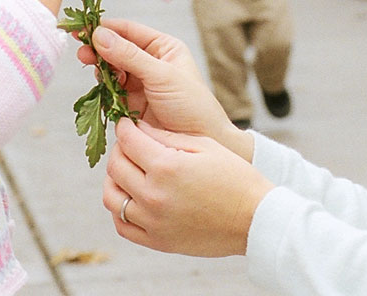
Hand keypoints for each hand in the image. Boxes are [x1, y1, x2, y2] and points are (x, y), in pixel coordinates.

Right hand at [77, 19, 248, 155]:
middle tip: (81, 50)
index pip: (129, 31)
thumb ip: (130, 56)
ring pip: (110, 69)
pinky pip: (110, 91)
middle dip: (98, 48)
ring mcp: (139, 83)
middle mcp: (150, 62)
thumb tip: (100, 35)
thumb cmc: (191, 105)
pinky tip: (99, 85)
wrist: (199, 143)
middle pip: (116, 48)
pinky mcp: (130, 104)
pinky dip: (102, 87)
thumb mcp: (161, 76)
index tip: (83, 27)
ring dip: (99, 67)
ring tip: (89, 65)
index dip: (105, 28)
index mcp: (163, 47)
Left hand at [103, 120, 272, 256]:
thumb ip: (167, 136)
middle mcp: (154, 195)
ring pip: (111, 197)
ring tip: (128, 171)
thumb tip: (139, 128)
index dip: (125, 127)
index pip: (128, 141)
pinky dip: (120, 210)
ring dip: (114, 180)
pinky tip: (132, 198)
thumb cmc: (235, 178)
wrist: (255, 219)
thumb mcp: (204, 146)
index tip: (127, 124)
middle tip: (130, 144)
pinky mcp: (157, 241)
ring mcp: (153, 221)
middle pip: (116, 166)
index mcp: (167, 167)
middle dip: (119, 149)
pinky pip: (123, 225)